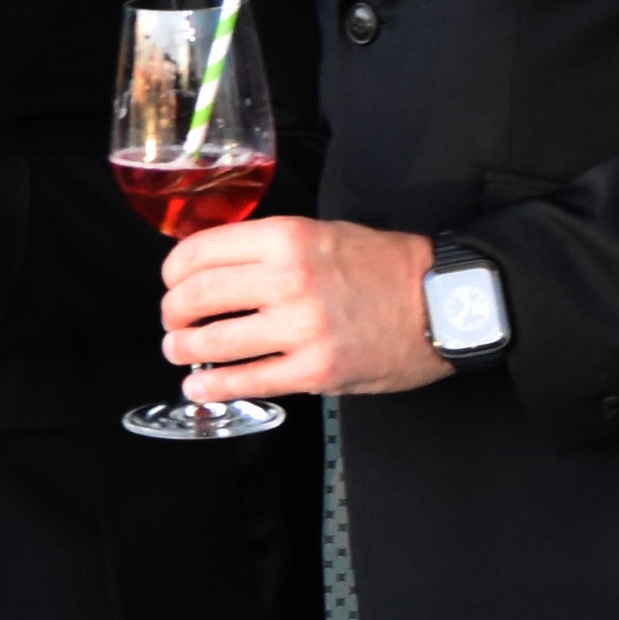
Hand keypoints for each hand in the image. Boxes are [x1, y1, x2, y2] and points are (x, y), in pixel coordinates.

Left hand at [161, 215, 444, 397]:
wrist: (446, 302)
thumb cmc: (385, 267)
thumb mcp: (322, 234)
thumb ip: (269, 248)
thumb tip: (212, 266)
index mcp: (287, 238)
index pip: (198, 253)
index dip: (173, 273)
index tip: (172, 283)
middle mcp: (288, 279)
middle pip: (194, 297)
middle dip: (172, 313)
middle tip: (173, 321)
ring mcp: (301, 328)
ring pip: (211, 341)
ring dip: (183, 349)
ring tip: (180, 351)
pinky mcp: (315, 371)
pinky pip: (246, 381)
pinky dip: (213, 385)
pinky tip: (200, 385)